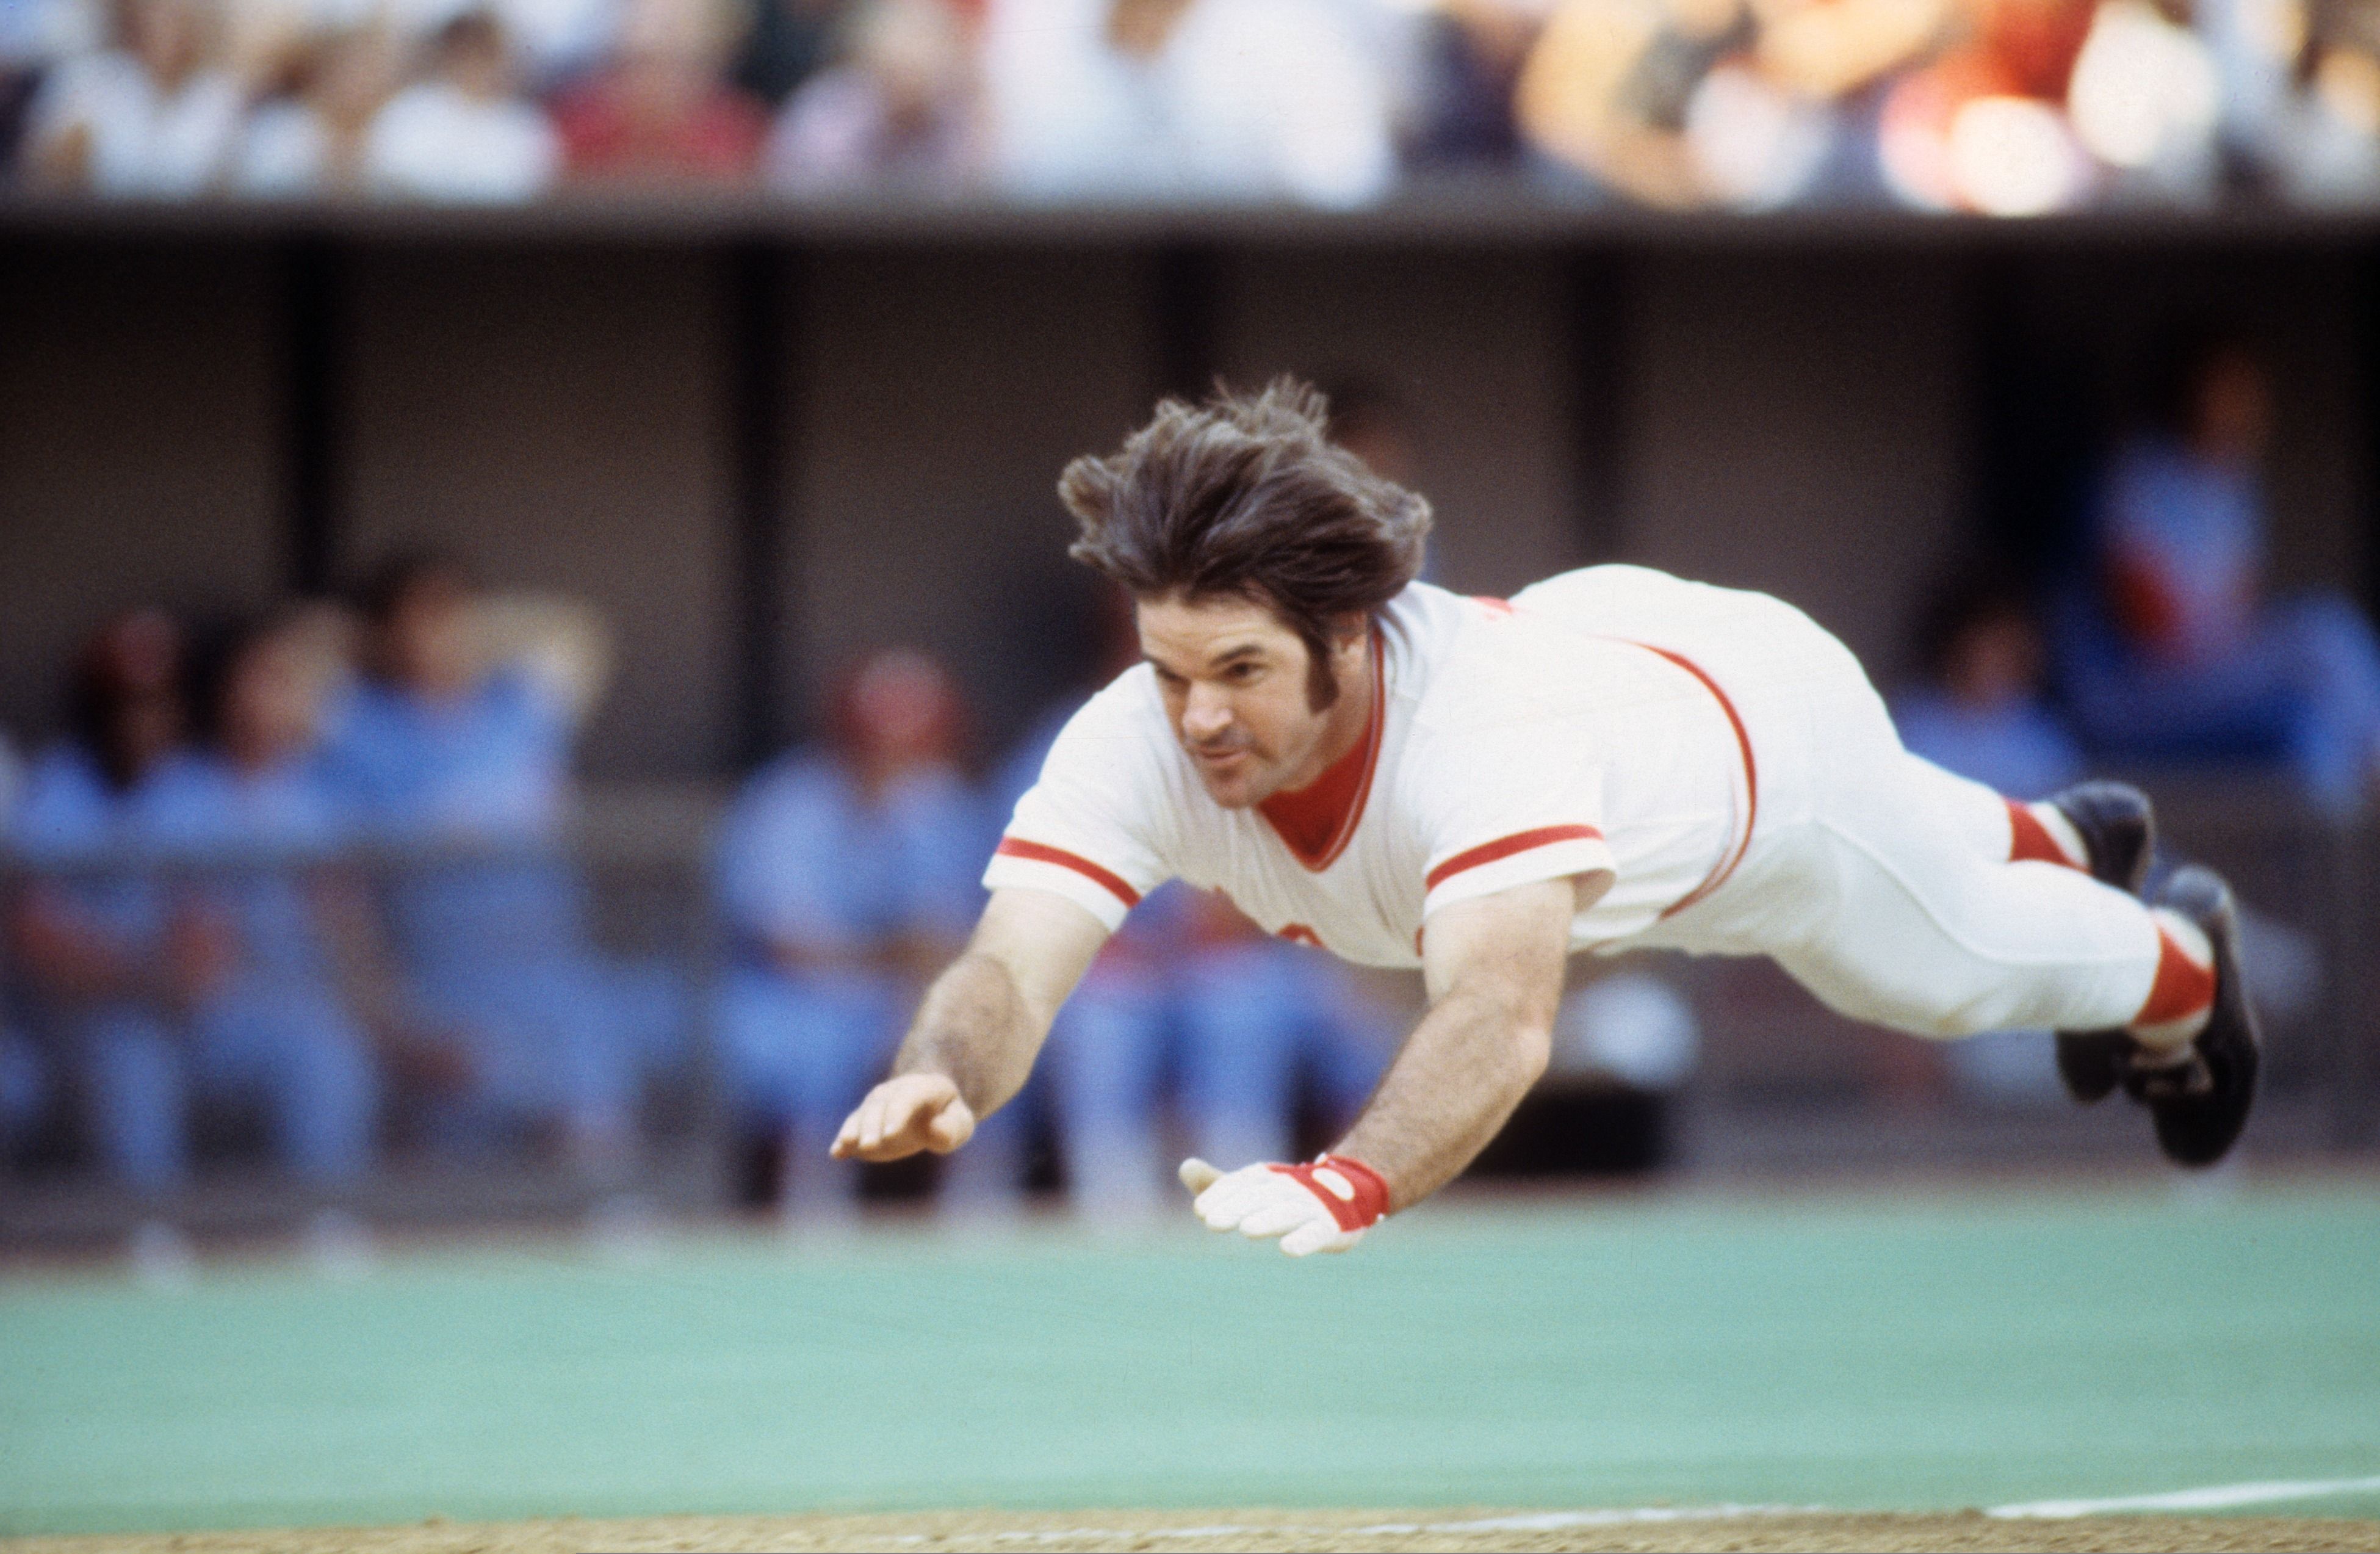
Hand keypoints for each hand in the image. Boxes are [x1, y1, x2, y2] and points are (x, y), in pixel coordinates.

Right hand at [831, 1073, 975, 1160]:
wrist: (929, 1108)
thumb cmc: (948, 1118)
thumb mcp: (959, 1123)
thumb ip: (950, 1128)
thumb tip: (935, 1130)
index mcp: (922, 1088)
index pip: (907, 1099)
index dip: (898, 1115)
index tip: (891, 1135)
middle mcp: (893, 1092)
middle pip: (879, 1107)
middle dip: (872, 1126)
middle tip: (869, 1146)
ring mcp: (875, 1106)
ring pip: (861, 1115)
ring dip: (853, 1130)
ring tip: (845, 1145)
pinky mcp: (863, 1123)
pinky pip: (852, 1129)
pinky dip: (843, 1141)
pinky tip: (836, 1154)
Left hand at [1178, 1154, 1389, 1256]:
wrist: (1348, 1191)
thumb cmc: (1286, 1194)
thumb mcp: (1251, 1187)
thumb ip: (1218, 1183)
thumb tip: (1184, 1167)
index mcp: (1267, 1178)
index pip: (1241, 1183)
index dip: (1220, 1194)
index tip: (1199, 1210)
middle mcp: (1288, 1188)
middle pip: (1260, 1196)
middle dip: (1236, 1208)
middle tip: (1211, 1222)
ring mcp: (1312, 1206)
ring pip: (1287, 1212)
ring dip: (1268, 1220)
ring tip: (1247, 1230)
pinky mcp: (1332, 1227)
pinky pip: (1318, 1232)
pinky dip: (1304, 1240)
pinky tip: (1288, 1249)